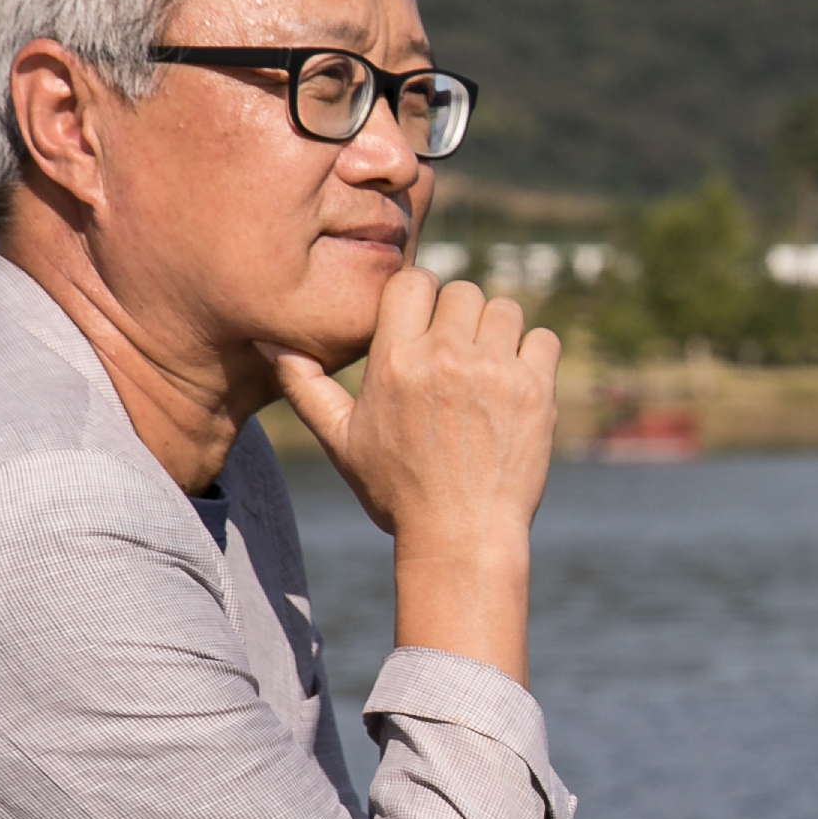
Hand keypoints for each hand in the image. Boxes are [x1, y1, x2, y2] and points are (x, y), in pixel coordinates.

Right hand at [269, 267, 555, 672]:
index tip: (422, 324)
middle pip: (462, 290)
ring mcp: (495, 372)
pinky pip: (544, 339)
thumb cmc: (397, 492)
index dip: (418, 296)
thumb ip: (307, 388)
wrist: (460, 537)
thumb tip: (273, 345)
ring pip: (505, 308)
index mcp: (395, 360)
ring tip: (486, 366)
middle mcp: (445, 357)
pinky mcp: (535, 391)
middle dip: (458, 316)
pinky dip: (533, 353)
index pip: (411, 281)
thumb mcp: (341, 441)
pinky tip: (516, 382)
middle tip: (455, 353)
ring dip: (496, 330)